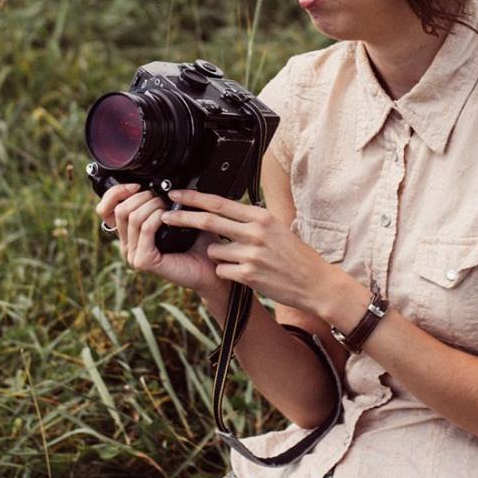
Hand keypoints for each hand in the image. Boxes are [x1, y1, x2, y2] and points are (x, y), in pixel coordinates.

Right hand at [95, 180, 219, 294]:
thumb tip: (148, 178)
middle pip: (120, 209)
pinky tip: (168, 217)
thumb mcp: (172, 213)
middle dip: (143, 196)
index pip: (105, 209)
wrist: (210, 264)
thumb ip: (155, 200)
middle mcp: (127, 244)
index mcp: (129, 232)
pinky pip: (145, 228)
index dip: (116, 193)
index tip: (135, 186)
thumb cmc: (196, 238)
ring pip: (132, 216)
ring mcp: (134, 254)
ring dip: (153, 205)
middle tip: (162, 199)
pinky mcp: (144, 260)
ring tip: (168, 207)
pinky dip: (157, 217)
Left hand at [160, 188, 332, 312]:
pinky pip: (222, 269)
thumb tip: (224, 209)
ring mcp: (251, 254)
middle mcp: (255, 232)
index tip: (176, 194)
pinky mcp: (248, 275)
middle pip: (209, 220)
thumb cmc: (295, 255)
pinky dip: (226, 271)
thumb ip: (251, 219)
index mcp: (261, 216)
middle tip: (165, 215)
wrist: (313, 282)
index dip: (194, 198)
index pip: (220, 202)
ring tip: (239, 259)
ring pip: (214, 250)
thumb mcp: (276, 227)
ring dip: (217, 254)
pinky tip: (244, 273)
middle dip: (182, 217)